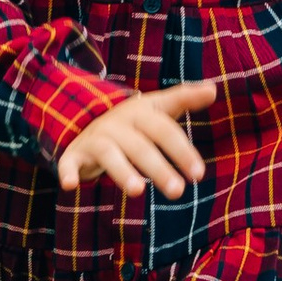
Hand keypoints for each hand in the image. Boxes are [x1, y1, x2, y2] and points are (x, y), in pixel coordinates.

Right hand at [57, 78, 217, 200]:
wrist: (87, 119)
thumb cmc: (133, 121)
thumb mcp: (157, 107)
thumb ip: (184, 98)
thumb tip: (213, 88)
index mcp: (139, 112)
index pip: (164, 130)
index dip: (181, 151)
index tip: (199, 174)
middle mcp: (117, 124)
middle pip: (140, 146)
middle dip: (158, 168)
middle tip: (178, 192)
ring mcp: (95, 138)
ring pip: (109, 154)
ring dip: (122, 171)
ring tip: (138, 191)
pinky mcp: (74, 154)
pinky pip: (69, 161)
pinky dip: (67, 171)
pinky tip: (69, 186)